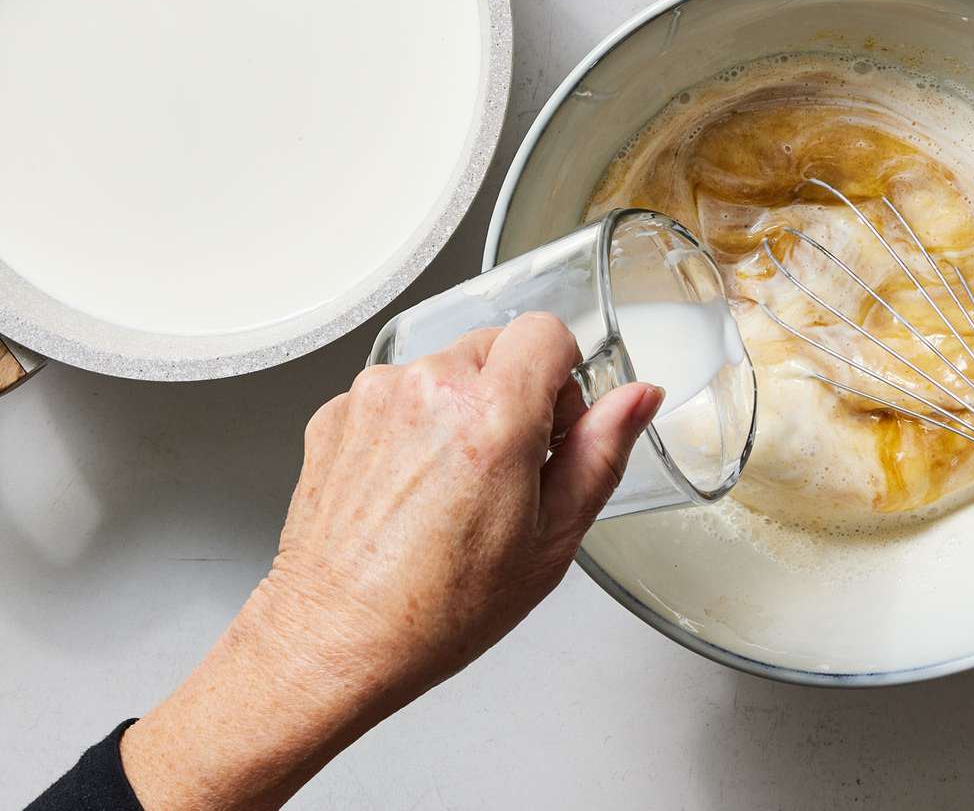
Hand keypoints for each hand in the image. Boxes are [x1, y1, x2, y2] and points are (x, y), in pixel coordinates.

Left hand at [120, 314, 663, 810]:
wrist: (335, 641)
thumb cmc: (440, 609)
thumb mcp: (551, 538)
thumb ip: (602, 452)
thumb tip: (638, 399)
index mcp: (492, 417)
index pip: (548, 332)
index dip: (564, 378)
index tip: (556, 426)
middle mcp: (427, 389)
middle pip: (496, 347)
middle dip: (513, 394)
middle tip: (509, 470)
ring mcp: (373, 397)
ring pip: (443, 370)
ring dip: (459, 409)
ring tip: (451, 490)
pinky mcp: (335, 414)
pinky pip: (395, 396)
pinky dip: (410, 427)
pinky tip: (410, 493)